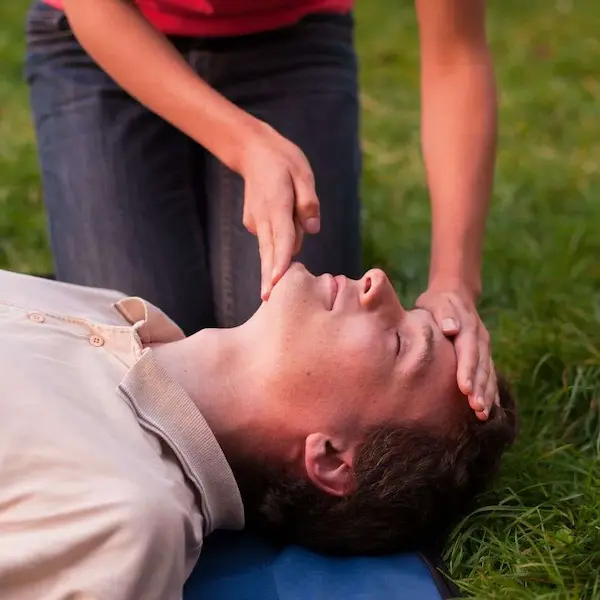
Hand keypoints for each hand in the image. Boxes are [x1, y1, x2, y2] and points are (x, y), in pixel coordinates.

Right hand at [239, 121, 320, 299]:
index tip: (276, 282)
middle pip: (269, 252)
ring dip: (277, 260)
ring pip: (270, 248)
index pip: (282, 238)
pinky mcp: (254, 223)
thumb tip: (313, 228)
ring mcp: (256, 221)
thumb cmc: (284, 161)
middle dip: (269, 276)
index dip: (280, 261)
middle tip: (266, 299)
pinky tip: (284, 221)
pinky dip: (279, 241)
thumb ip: (309, 202)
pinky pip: (271, 238)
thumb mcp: (303, 174)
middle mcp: (263, 217)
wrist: (253, 152)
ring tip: (285, 256)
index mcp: (277, 204)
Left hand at [415, 285, 498, 420]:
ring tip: (482, 415)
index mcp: (468, 327)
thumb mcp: (437, 303)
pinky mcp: (484, 356)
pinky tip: (490, 411)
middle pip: (482, 366)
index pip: (468, 350)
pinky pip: (490, 375)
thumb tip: (451, 327)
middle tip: (476, 409)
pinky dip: (491, 393)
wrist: (455, 295)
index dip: (468, 370)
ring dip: (488, 394)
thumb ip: (444, 313)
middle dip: (481, 388)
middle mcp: (480, 339)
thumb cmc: (438, 303)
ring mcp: (485, 348)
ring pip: (488, 373)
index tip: (466, 389)